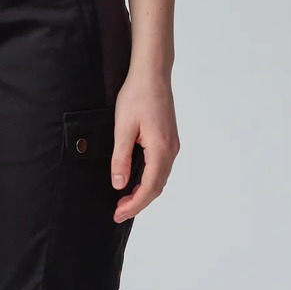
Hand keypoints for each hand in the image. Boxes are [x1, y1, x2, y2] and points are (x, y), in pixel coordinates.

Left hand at [111, 71, 177, 222]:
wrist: (152, 75)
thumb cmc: (137, 96)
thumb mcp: (122, 128)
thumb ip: (120, 158)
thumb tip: (119, 184)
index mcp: (160, 149)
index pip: (149, 188)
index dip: (133, 205)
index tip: (118, 214)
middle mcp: (171, 150)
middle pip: (157, 187)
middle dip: (138, 203)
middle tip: (118, 212)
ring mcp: (172, 145)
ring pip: (160, 178)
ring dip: (143, 192)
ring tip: (124, 201)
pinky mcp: (169, 140)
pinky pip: (161, 168)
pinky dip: (149, 180)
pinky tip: (135, 181)